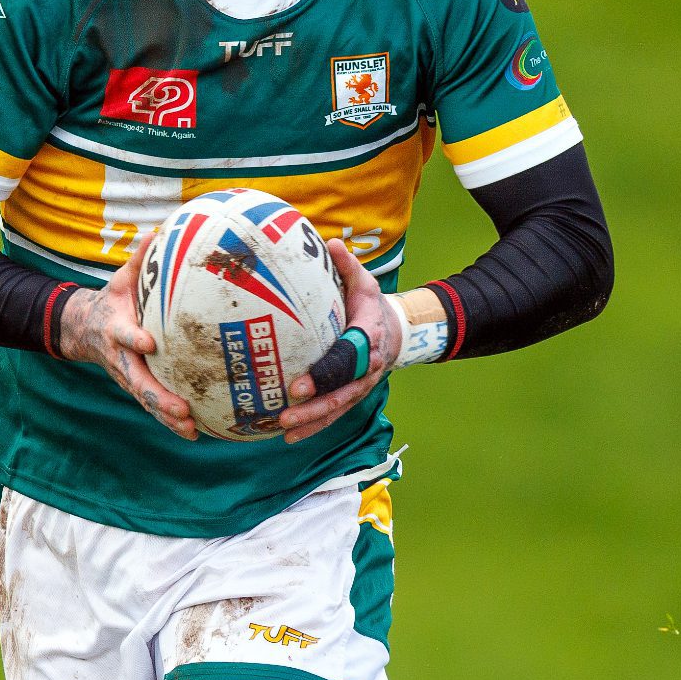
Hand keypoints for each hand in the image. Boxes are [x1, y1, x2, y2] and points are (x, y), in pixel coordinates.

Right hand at [58, 234, 196, 440]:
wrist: (84, 328)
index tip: (150, 342)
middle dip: (159, 397)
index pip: (125, 335)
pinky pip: (153, 406)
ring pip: (146, 400)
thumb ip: (138, 262)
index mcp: (116, 329)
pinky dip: (170, 421)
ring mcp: (128, 376)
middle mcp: (121, 358)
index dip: (135, 339)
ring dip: (167, 417)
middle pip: (138, 381)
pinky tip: (195, 432)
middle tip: (181, 409)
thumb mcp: (120, 279)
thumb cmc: (112, 299)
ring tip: (191, 430)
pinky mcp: (137, 386)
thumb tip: (157, 232)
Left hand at [278, 239, 403, 444]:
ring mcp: (362, 385)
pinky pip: (334, 415)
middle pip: (342, 391)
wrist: (395, 332)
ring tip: (285, 431)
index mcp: (368, 336)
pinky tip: (290, 437)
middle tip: (287, 413)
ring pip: (338, 408)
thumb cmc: (368, 304)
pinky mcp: (353, 396)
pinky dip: (314, 427)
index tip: (300, 384)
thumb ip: (347, 265)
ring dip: (312, 422)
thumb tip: (329, 242)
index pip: (348, 358)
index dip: (326, 373)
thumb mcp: (363, 281)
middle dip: (315, 406)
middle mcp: (368, 366)